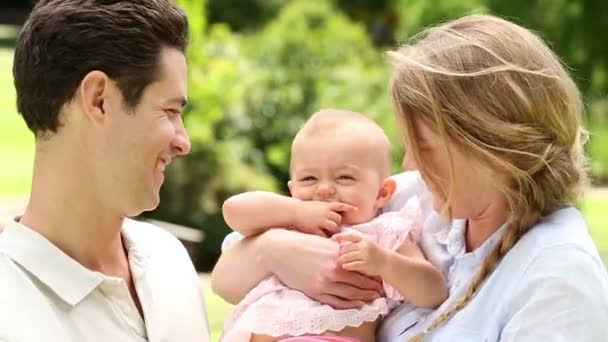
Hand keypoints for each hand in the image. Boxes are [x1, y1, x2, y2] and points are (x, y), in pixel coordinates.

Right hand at [262, 229, 383, 308]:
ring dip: (364, 297)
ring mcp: (324, 282)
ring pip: (350, 293)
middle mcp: (333, 269)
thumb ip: (337, 249)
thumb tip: (350, 252)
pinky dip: (348, 304)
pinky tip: (357, 305)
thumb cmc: (300, 243)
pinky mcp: (315, 291)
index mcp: (336, 255)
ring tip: (374, 300)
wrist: (279, 250)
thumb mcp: (322, 242)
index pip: (360, 267)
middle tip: (382, 292)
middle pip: (359, 282)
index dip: (371, 274)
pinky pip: (336, 301)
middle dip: (372, 288)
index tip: (380, 277)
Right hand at [293, 200, 357, 235]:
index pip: (341, 205)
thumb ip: (325, 207)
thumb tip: (333, 209)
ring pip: (334, 227)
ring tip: (327, 230)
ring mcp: (321, 221)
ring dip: (332, 230)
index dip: (349, 207)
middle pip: (338, 219)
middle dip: (336, 222)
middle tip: (331, 225)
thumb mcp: (316, 204)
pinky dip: (325, 237)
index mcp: (326, 205)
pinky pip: (324, 235)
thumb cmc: (304, 207)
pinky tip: (323, 236)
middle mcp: (325, 212)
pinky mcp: (315, 228)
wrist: (293, 210)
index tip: (356, 209)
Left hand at [334, 231, 388, 276]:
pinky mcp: (366, 264)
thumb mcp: (366, 244)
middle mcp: (365, 246)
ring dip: (341, 260)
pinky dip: (347, 265)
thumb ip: (354, 244)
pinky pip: (353, 264)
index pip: (350, 236)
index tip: (332, 238)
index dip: (341, 236)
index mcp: (364, 239)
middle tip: (337, 257)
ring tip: (338, 262)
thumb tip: (339, 246)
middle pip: (347, 248)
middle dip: (340, 253)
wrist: (386, 261)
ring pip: (348, 256)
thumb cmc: (373, 252)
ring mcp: (365, 255)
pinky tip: (344, 266)